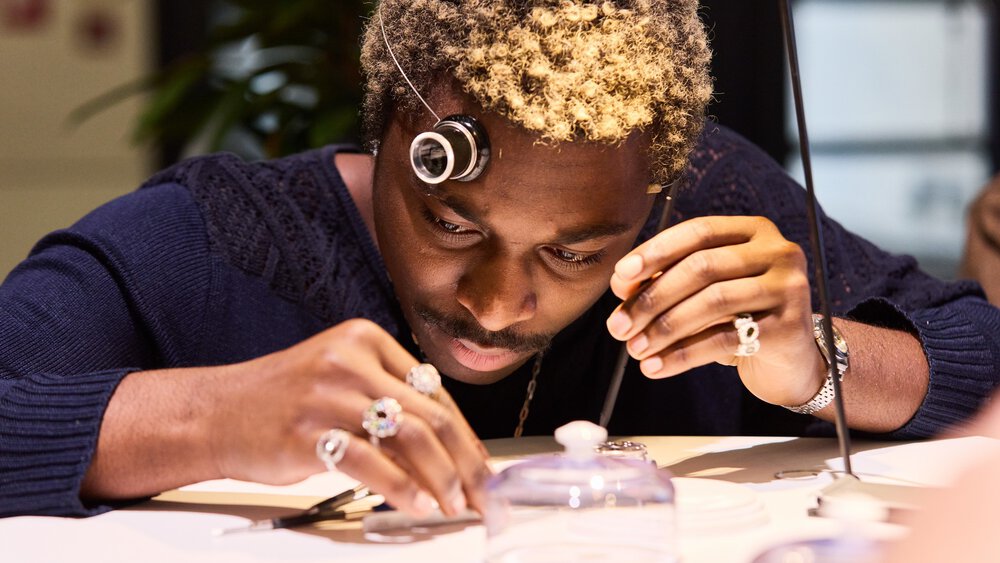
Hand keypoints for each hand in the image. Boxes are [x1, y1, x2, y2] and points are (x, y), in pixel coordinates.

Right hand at [209, 319, 489, 516]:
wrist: (215, 412)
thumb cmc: (283, 401)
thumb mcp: (340, 379)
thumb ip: (389, 399)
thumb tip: (448, 448)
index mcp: (365, 340)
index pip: (434, 391)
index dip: (466, 435)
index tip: (482, 468)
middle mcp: (350, 361)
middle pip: (430, 414)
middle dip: (466, 463)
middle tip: (482, 495)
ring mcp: (328, 395)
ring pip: (409, 436)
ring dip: (442, 477)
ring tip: (452, 505)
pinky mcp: (308, 432)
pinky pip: (371, 462)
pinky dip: (401, 488)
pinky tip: (415, 504)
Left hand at [605, 216, 823, 406]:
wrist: (788, 362)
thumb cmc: (738, 318)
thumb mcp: (703, 293)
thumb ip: (667, 279)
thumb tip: (621, 283)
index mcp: (753, 231)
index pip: (698, 232)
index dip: (655, 252)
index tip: (620, 278)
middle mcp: (778, 251)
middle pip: (702, 267)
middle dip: (652, 298)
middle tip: (618, 325)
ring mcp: (788, 287)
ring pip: (713, 302)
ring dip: (665, 328)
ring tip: (635, 349)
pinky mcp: (790, 326)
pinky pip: (725, 338)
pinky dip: (683, 354)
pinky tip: (657, 366)